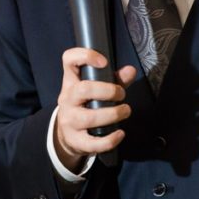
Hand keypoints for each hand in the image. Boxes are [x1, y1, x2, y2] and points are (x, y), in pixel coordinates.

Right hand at [53, 47, 136, 172]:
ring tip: (125, 111)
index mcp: (71, 82)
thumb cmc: (85, 106)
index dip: (85, 56)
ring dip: (113, 114)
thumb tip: (130, 70)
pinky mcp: (76, 141)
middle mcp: (67, 99)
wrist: (67, 136)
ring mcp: (70, 121)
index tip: (103, 62)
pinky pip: (93, 143)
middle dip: (108, 90)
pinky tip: (120, 133)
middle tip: (121, 95)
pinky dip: (110, 139)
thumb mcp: (96, 90)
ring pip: (89, 117)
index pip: (68, 60)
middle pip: (83, 89)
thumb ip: (115, 80)